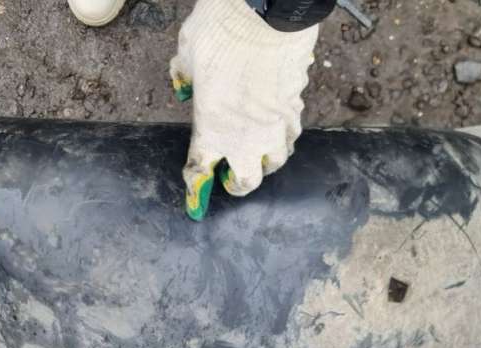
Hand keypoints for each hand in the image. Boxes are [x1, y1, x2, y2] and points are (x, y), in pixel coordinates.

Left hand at [170, 0, 318, 220]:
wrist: (267, 12)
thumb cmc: (221, 31)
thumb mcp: (187, 52)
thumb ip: (185, 75)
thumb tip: (184, 83)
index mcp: (211, 130)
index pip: (200, 171)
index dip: (195, 185)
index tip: (193, 195)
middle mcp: (246, 136)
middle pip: (248, 181)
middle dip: (239, 183)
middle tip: (231, 174)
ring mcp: (276, 123)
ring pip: (278, 160)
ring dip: (266, 161)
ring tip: (259, 151)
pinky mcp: (296, 104)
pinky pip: (293, 131)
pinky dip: (285, 134)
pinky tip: (279, 124)